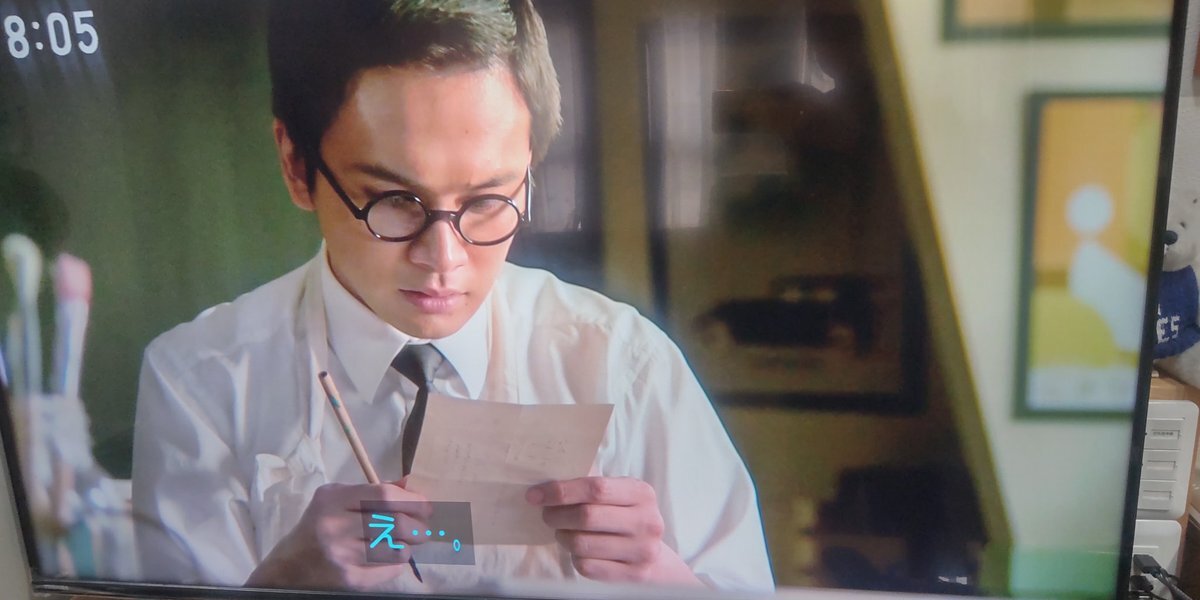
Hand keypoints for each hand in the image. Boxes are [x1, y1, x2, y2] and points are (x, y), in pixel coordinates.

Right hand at [245, 481, 430, 589]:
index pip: (384, 496)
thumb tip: (410, 484)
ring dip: (408, 546)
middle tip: (422, 528)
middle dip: (419, 526)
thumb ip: (373, 490)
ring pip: (399, 550)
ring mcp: (343, 557)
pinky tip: (387, 558)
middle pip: (398, 524)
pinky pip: (391, 570)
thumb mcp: (337, 499)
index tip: (425, 506)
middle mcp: (336, 528)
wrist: (289, 568)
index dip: (412, 501)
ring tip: (402, 543)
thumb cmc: (319, 525)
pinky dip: (396, 563)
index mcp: (333, 501)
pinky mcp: (350, 581)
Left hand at [526, 477, 701, 585]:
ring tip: (563, 532)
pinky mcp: (633, 576)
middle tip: (547, 514)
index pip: (595, 488)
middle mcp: (647, 521)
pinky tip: (579, 550)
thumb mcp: (618, 494)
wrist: (653, 555)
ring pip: (582, 543)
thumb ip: (590, 482)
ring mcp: (642, 550)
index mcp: (642, 493)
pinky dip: (575, 557)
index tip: (535, 495)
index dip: (561, 491)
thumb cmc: (624, 516)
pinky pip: (586, 566)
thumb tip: (548, 473)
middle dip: (556, 515)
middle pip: (586, 516)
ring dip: (563, 537)